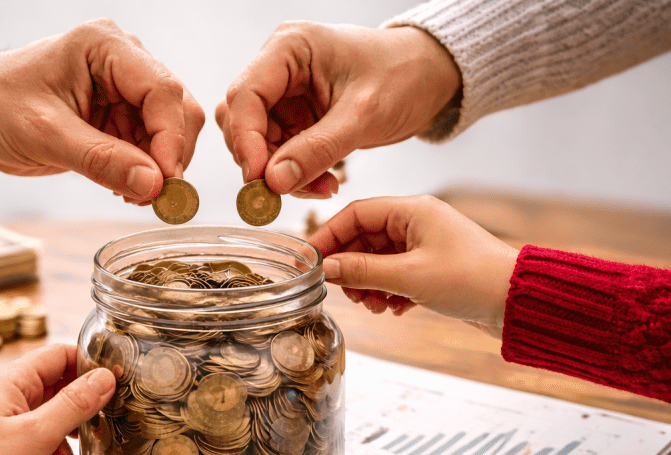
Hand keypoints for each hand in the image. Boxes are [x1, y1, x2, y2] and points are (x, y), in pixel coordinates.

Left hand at [0, 19, 205, 203]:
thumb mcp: (44, 135)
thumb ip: (101, 160)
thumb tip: (155, 186)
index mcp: (106, 46)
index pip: (163, 90)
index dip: (171, 139)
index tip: (165, 184)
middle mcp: (125, 60)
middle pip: (177, 110)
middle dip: (169, 157)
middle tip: (152, 198)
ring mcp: (126, 87)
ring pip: (171, 131)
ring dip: (159, 169)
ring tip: (128, 193)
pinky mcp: (122, 114)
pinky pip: (152, 145)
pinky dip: (146, 171)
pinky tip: (121, 185)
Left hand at [0, 344, 114, 454]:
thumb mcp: (38, 435)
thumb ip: (74, 404)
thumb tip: (103, 378)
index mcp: (6, 382)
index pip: (56, 355)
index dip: (86, 364)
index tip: (112, 379)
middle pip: (52, 385)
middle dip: (79, 404)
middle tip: (101, 420)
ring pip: (44, 414)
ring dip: (65, 431)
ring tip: (76, 453)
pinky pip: (32, 438)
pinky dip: (49, 449)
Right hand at [216, 23, 459, 197]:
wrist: (429, 78)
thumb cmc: (403, 76)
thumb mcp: (362, 115)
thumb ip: (317, 149)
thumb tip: (273, 182)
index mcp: (289, 48)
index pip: (244, 95)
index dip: (245, 140)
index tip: (259, 179)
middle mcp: (278, 68)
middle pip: (242, 122)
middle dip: (264, 161)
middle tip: (290, 190)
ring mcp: (285, 95)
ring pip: (257, 144)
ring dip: (280, 174)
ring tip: (323, 186)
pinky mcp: (295, 118)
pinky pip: (279, 154)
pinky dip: (295, 174)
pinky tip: (324, 182)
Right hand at [309, 196, 518, 337]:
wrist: (517, 302)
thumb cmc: (471, 279)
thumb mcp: (408, 276)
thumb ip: (362, 271)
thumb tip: (325, 268)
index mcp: (412, 210)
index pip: (355, 214)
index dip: (329, 237)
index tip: (312, 262)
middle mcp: (417, 222)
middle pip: (364, 239)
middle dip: (351, 269)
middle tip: (347, 294)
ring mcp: (425, 245)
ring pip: (378, 261)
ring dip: (369, 285)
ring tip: (375, 306)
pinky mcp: (432, 267)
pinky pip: (396, 275)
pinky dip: (389, 293)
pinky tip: (395, 310)